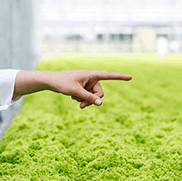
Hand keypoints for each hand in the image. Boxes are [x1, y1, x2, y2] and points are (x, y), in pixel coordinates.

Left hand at [14, 70, 132, 108]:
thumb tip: (101, 103)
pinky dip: (81, 98)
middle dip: (92, 100)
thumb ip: (88, 98)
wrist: (50, 81)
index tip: (131, 77)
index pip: (108, 75)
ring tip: (74, 99)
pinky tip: (72, 96)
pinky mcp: (83, 87)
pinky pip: (88, 96)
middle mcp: (91, 77)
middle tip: (81, 106)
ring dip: (85, 100)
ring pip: (93, 96)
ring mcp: (87, 83)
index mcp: (91, 74)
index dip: (120, 77)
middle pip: (100, 93)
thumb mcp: (75, 92)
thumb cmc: (62, 83)